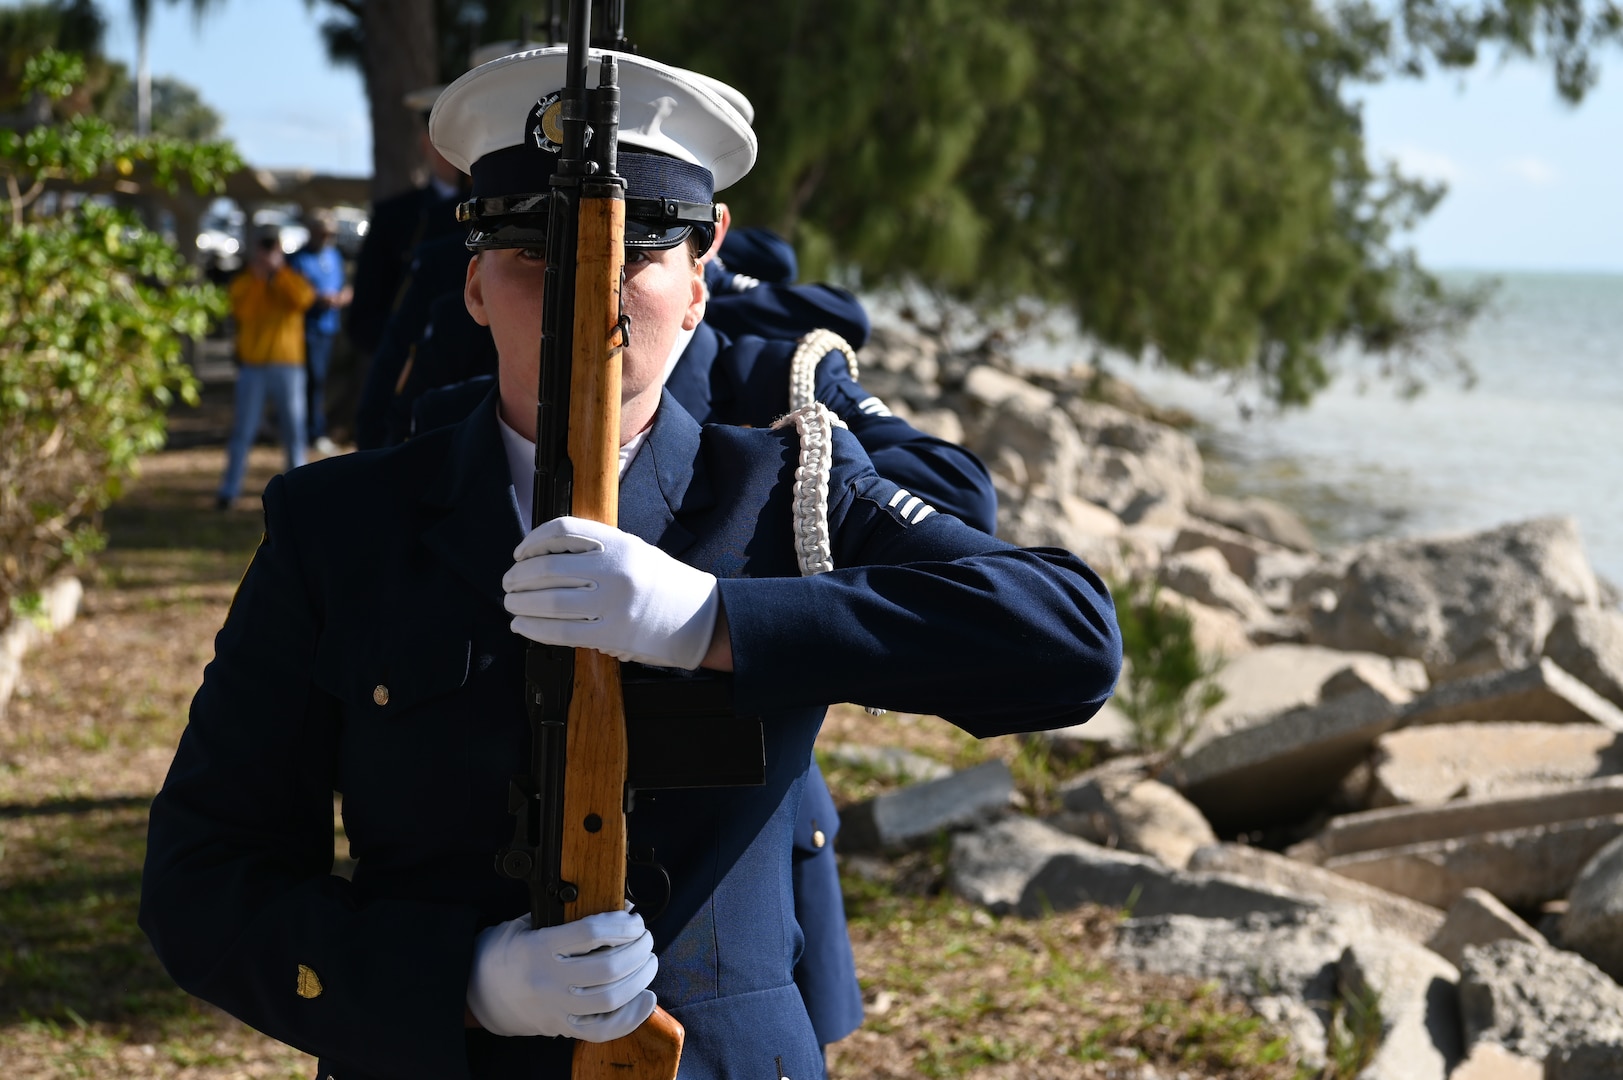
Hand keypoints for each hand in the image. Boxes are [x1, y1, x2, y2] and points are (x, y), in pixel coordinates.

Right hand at [466, 909, 657, 1040]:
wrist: (477, 991)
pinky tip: (646, 998)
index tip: (634, 918)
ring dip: (640, 977)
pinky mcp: (562, 1028)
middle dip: (638, 950)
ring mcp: (556, 1008)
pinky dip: (631, 1017)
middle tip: (645, 937)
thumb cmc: (507, 951)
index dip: (621, 924)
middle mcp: (548, 981)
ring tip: (648, 960)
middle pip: (607, 969)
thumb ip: (568, 916)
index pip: (590, 933)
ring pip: (610, 1000)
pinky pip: (603, 1030)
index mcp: (538, 948)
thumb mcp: (528, 923)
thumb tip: (619, 909)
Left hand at [504, 516, 719, 670]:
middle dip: (518, 577)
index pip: (562, 531)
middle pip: (546, 568)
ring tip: (512, 605)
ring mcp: (613, 605)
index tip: (520, 553)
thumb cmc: (662, 583)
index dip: (532, 541)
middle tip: (508, 583)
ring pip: (548, 601)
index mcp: (620, 543)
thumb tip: (542, 559)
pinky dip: (534, 629)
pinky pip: (560, 632)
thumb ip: (595, 551)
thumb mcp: (634, 551)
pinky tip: (524, 626)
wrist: (698, 617)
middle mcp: (615, 570)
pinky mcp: (612, 635)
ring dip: (520, 604)